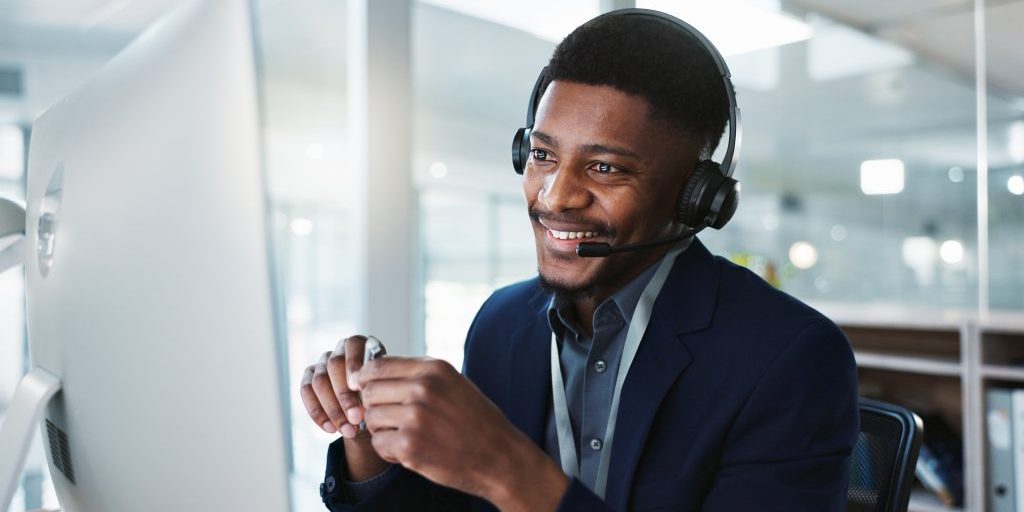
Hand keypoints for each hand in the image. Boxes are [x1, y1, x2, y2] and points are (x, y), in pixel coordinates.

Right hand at [299, 335, 388, 479]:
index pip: (353, 345)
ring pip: (319, 381)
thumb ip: (374, 389)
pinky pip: (306, 391)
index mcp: (361, 344)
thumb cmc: (380, 395)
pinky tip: (331, 429)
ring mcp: (322, 363)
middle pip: (334, 365)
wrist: (367, 409)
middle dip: (345, 395)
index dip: (355, 365)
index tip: (360, 388)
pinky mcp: (309, 377)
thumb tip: (363, 406)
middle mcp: (339, 350)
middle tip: (357, 418)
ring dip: (333, 409)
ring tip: (348, 430)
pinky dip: (318, 413)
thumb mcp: (383, 390)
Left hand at [356, 357, 567, 510]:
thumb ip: (419, 375)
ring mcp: (416, 417)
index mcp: (434, 369)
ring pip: (371, 418)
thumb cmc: (477, 421)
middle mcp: (423, 388)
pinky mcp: (410, 446)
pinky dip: (389, 451)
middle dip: (375, 406)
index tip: (364, 389)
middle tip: (392, 420)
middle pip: (370, 391)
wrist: (500, 458)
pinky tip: (409, 452)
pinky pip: (378, 444)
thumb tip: (374, 371)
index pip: (378, 366)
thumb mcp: (453, 384)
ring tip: (405, 436)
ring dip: (382, 430)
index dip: (365, 379)